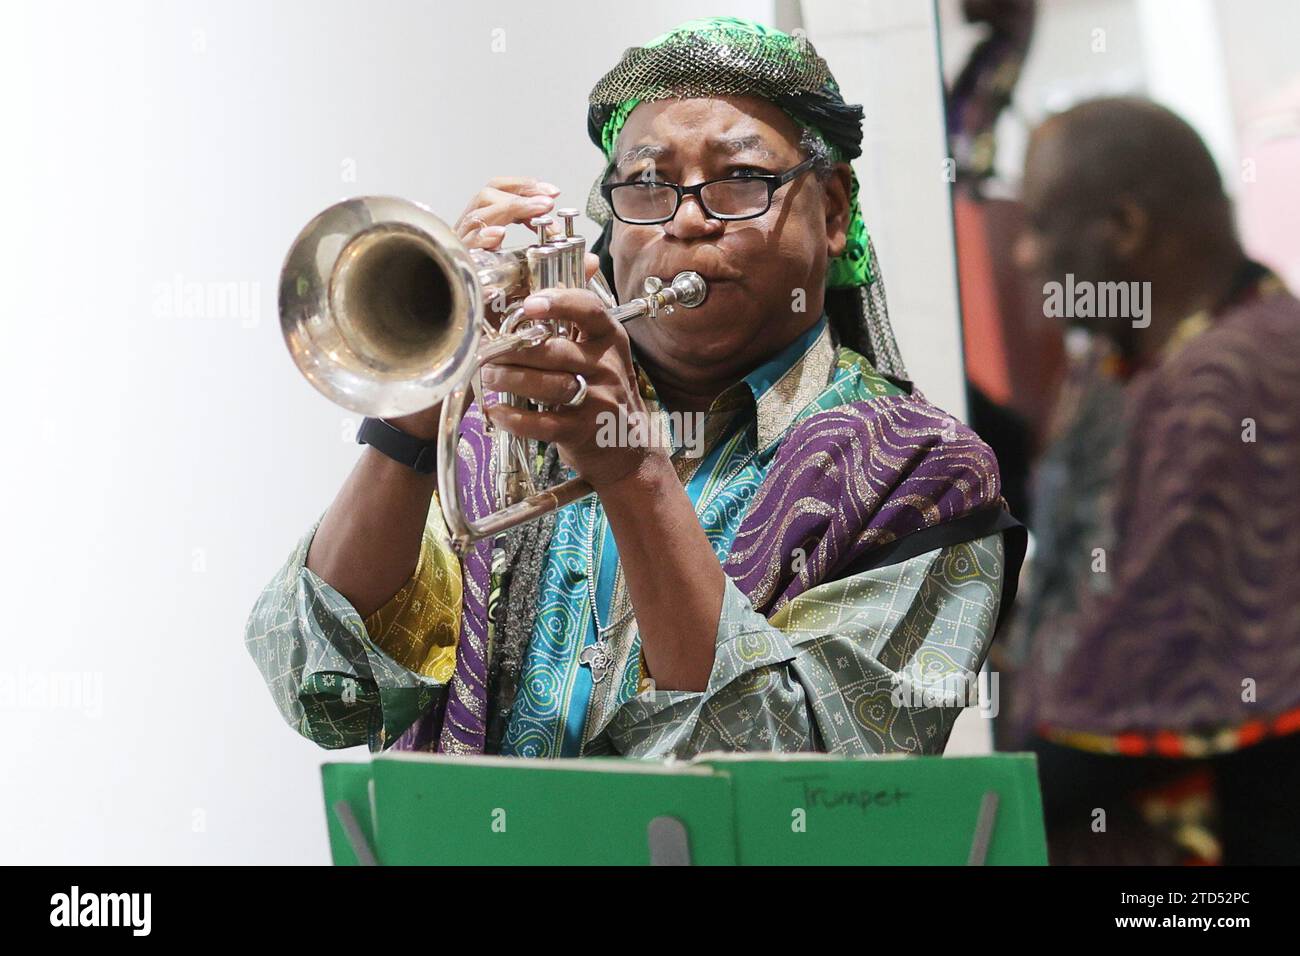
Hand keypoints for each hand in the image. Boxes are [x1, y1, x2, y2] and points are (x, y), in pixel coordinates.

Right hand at [387, 177, 575, 440]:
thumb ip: (551, 281)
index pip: (492, 200)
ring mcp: (448, 261)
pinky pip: (460, 251)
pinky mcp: (443, 279)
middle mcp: (460, 249)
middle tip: (548, 201)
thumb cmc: (484, 343)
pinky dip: (481, 240)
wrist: (446, 379)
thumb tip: (589, 262)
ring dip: (506, 210)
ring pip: (473, 216)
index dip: (520, 190)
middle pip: (482, 199)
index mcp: (479, 248)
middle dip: (518, 194)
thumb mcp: (522, 305)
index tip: (551, 195)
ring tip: (534, 213)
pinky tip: (501, 238)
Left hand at [480, 289, 671, 492]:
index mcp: (609, 339)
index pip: (588, 310)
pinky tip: (497, 412)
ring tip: (489, 378)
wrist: (627, 447)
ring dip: (509, 381)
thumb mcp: (600, 352)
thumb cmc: (602, 392)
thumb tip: (562, 274)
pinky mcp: (582, 431)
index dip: (557, 303)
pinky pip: (542, 423)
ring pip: (546, 385)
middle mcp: (607, 367)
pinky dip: (513, 419)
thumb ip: (576, 319)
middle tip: (487, 353)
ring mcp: (597, 400)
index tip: (527, 304)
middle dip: (513, 352)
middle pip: (554, 351)